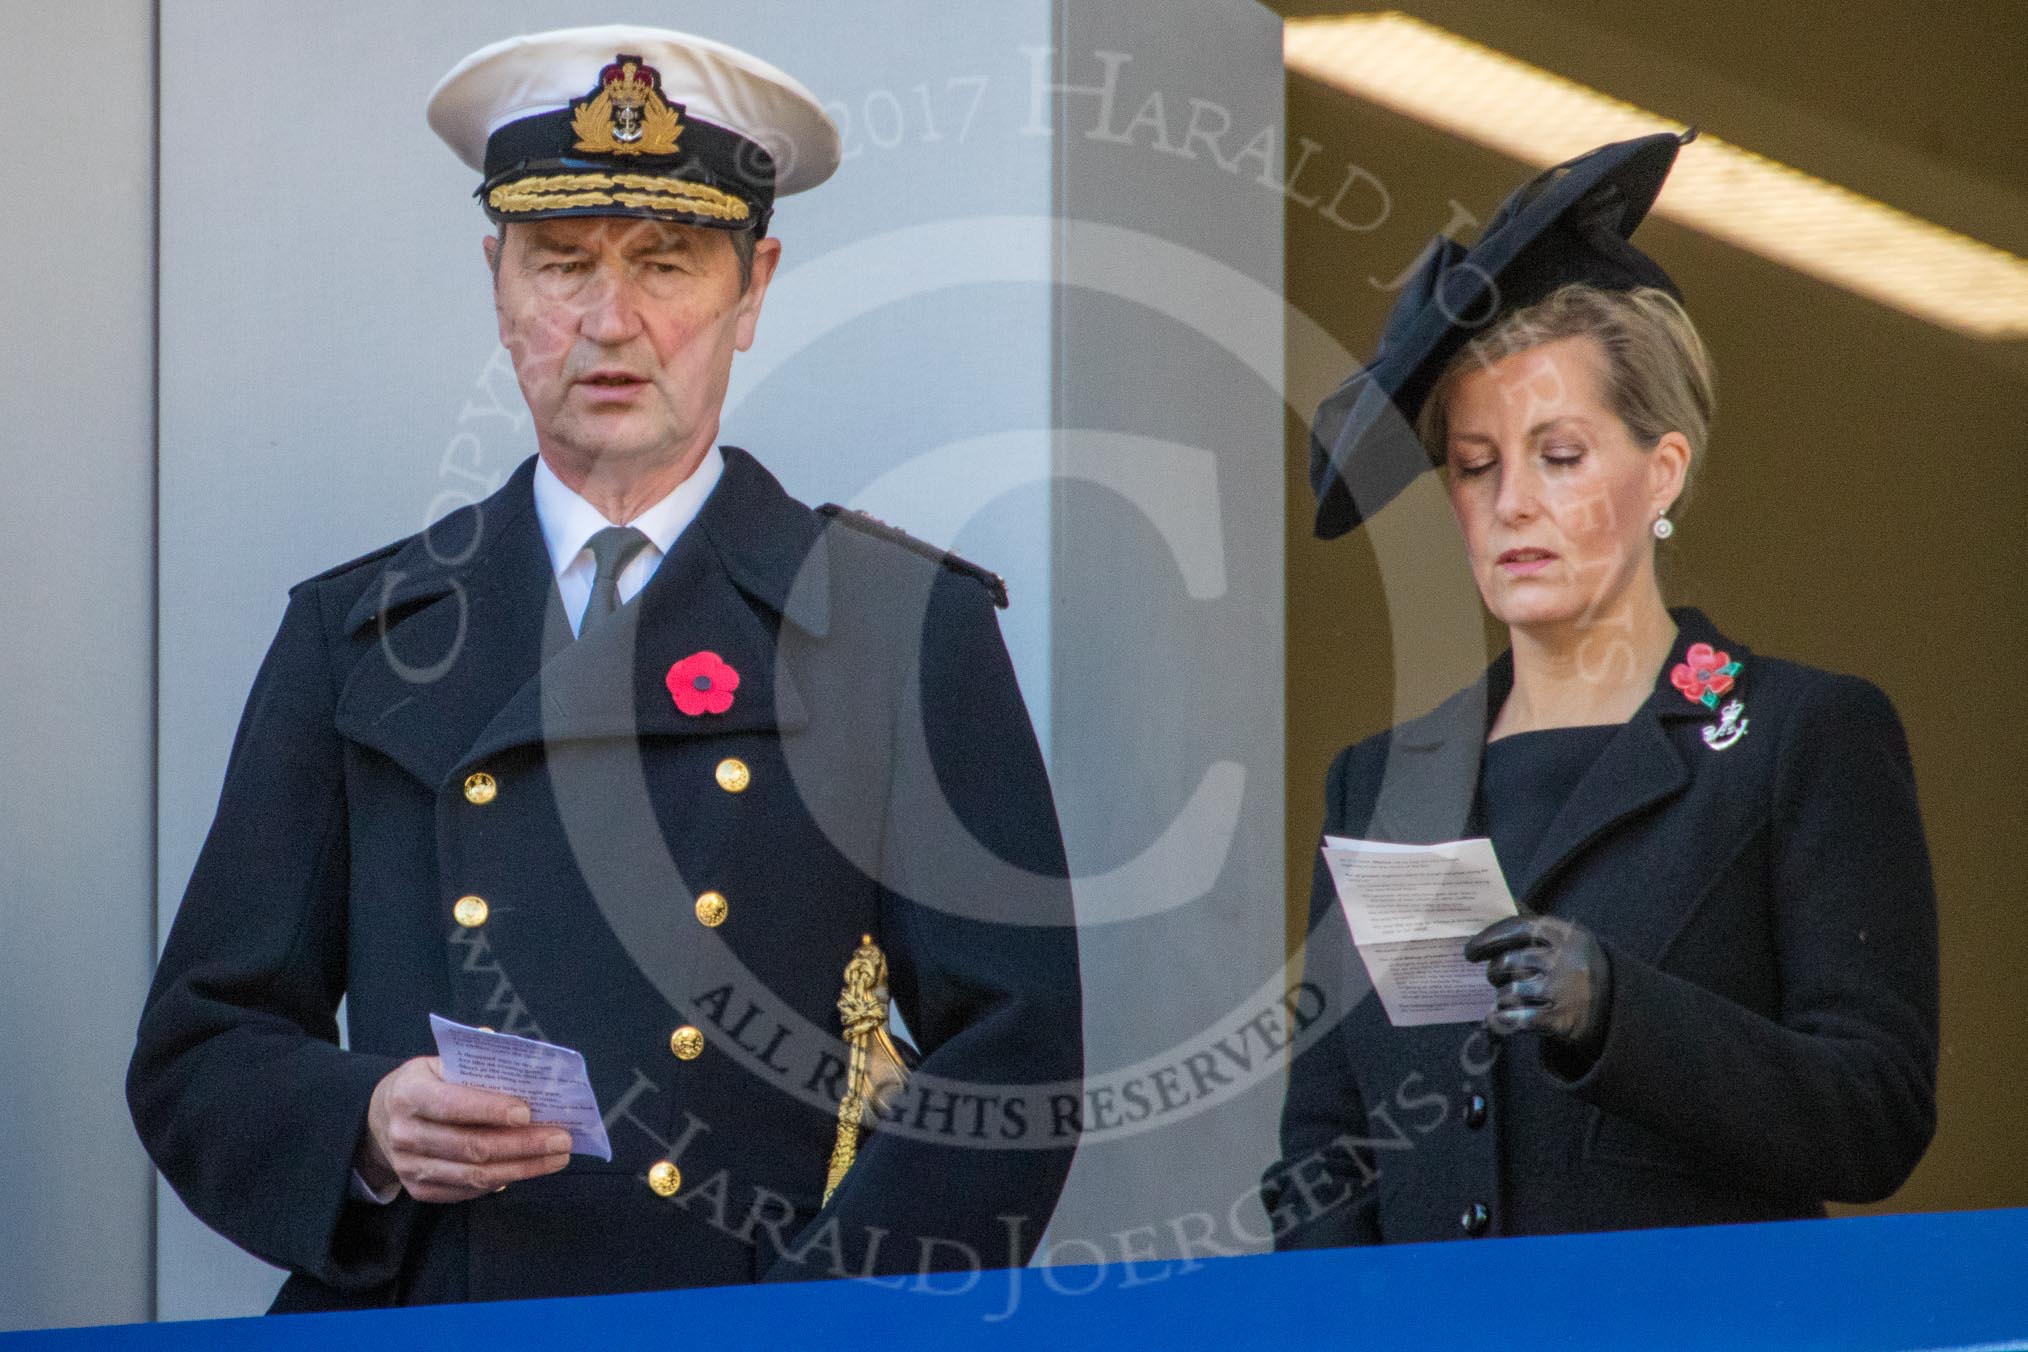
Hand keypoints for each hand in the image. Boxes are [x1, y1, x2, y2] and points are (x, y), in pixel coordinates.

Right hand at [357, 1056, 572, 1203]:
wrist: (382, 1118)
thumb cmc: (428, 1083)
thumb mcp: (441, 1062)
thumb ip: (476, 1059)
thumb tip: (519, 1055)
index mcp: (409, 1094)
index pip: (453, 1104)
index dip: (491, 1110)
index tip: (528, 1112)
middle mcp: (405, 1134)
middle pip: (471, 1146)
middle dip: (523, 1144)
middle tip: (561, 1139)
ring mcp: (410, 1166)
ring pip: (474, 1175)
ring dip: (522, 1168)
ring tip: (557, 1157)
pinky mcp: (420, 1189)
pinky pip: (467, 1191)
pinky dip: (502, 1181)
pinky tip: (528, 1169)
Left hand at [1463, 915, 1611, 1050]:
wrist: (1618, 1008)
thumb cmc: (1580, 968)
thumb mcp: (1567, 939)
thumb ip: (1536, 925)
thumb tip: (1506, 899)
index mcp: (1565, 934)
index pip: (1516, 928)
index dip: (1489, 937)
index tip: (1471, 949)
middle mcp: (1563, 960)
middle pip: (1507, 962)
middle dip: (1495, 972)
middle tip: (1495, 977)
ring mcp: (1562, 991)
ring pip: (1508, 992)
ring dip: (1502, 998)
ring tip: (1509, 998)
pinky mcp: (1560, 1020)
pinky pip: (1515, 1019)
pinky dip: (1502, 1019)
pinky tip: (1497, 1018)